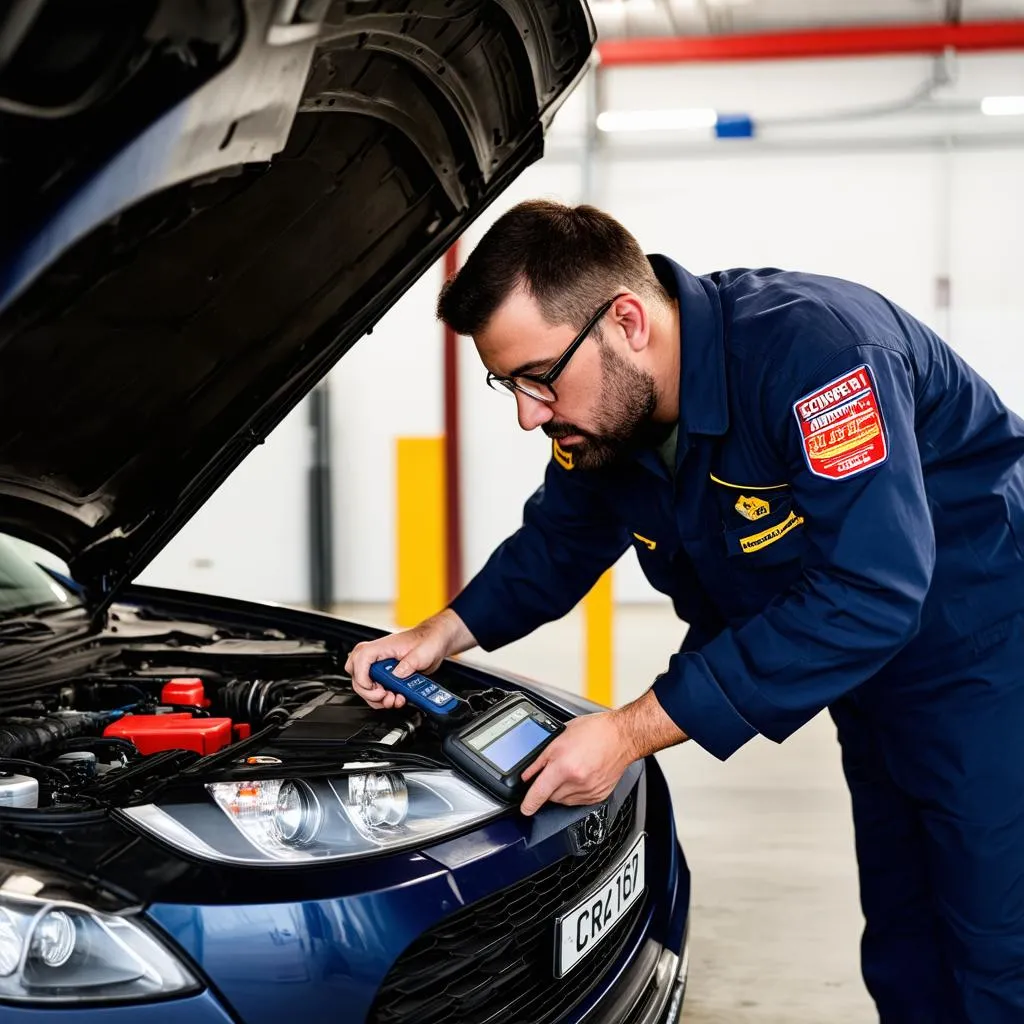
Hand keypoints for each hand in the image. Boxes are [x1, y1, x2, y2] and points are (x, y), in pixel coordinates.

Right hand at [344, 609, 474, 709]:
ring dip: (377, 699)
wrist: (436, 642)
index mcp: (382, 647)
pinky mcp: (387, 676)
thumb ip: (409, 664)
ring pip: (365, 686)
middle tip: (384, 695)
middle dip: (368, 692)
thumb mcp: (422, 653)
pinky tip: (397, 698)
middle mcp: (378, 657)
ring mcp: (381, 667)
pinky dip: (384, 699)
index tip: (374, 688)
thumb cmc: (429, 640)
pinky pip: (377, 690)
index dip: (362, 677)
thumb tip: (397, 675)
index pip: (360, 659)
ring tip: (393, 699)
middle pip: (356, 675)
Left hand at [518, 712, 635, 815]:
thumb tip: (528, 774)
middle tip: (556, 770)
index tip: (525, 809)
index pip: (539, 792)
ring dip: (561, 790)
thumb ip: (540, 759)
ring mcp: (589, 791)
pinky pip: (578, 801)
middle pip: (551, 797)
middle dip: (548, 786)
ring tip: (570, 769)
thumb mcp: (560, 737)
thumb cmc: (595, 731)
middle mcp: (576, 782)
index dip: (529, 803)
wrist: (622, 736)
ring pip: (564, 801)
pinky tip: (580, 776)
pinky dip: (574, 792)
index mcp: (564, 766)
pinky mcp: (598, 795)